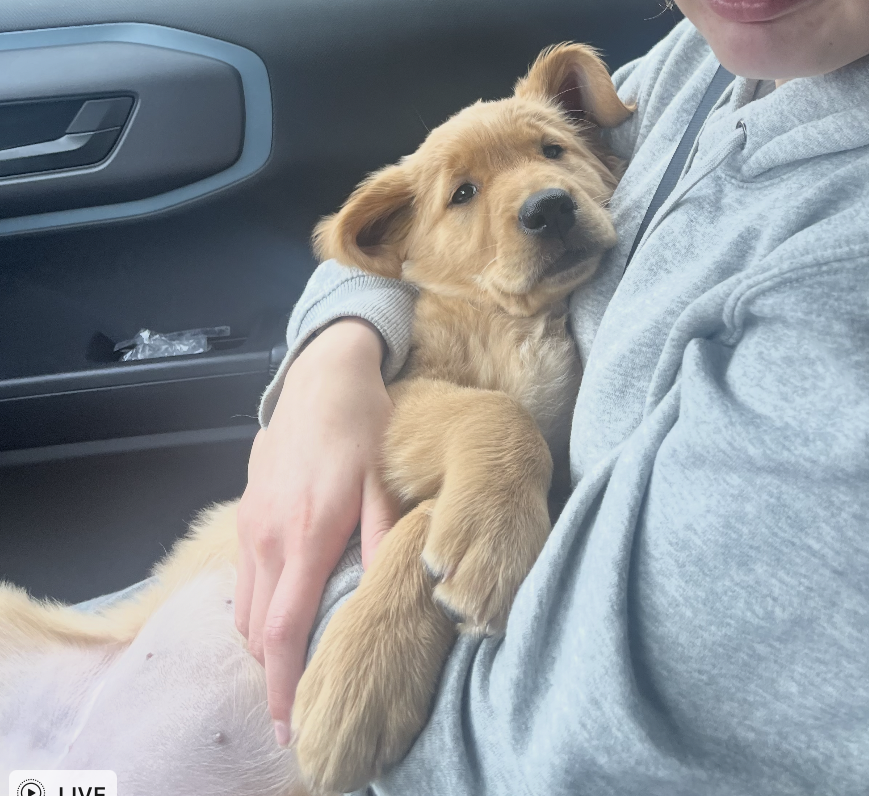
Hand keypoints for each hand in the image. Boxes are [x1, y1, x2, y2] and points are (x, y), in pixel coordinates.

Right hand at [234, 318, 399, 743]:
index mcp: (308, 533)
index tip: (291, 724)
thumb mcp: (386, 479)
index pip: (285, 629)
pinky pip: (241, 580)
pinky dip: (255, 610)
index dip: (284, 683)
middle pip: (257, 632)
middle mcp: (269, 536)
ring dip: (261, 646)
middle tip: (295, 713)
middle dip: (272, 679)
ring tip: (290, 669)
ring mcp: (250, 526)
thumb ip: (384, 537)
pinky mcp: (245, 513)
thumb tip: (396, 589)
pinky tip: (281, 613)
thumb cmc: (364, 425)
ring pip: (243, 610)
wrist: (321, 375)